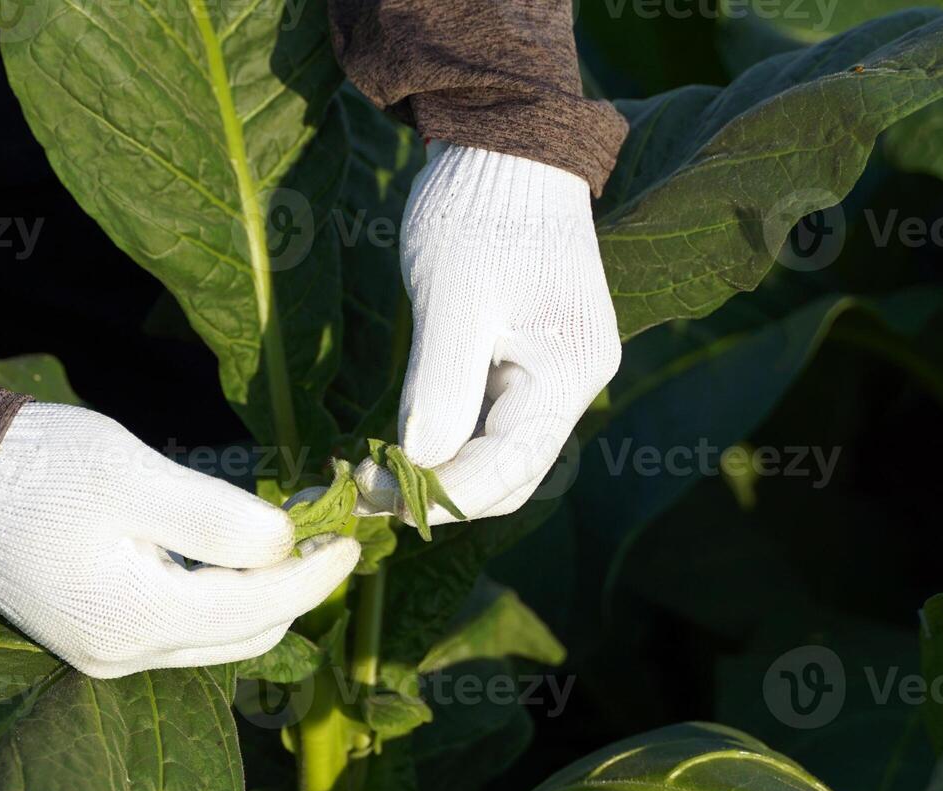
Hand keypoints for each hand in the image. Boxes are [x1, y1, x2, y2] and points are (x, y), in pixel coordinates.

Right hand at [0, 403, 358, 677]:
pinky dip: (217, 596)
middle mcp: (123, 655)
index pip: (259, 610)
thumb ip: (217, 519)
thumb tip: (284, 545)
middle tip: (324, 532)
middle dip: (293, 589)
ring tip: (286, 538)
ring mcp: (104, 652)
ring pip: (214, 637)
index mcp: (137, 622)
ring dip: (258, 594)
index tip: (352, 537)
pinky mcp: (91, 635)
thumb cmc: (36, 469)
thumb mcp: (135, 479)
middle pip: (244, 636)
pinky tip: (227, 554)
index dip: (314, 575)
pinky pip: (179, 628)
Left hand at [354, 142, 620, 526]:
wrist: (502, 143)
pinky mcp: (532, 357)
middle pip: (509, 475)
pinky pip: (493, 420)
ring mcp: (557, 371)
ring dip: (441, 470)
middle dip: (440, 492)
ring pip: (499, 452)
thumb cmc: (478, 212)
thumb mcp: (453, 299)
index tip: (374, 494)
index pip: (508, 470)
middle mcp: (576, 382)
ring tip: (376, 468)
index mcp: (569, 372)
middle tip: (366, 489)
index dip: (441, 495)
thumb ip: (443, 388)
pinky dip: (450, 437)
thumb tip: (419, 465)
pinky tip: (404, 436)